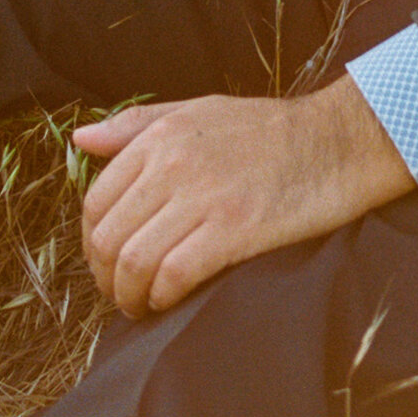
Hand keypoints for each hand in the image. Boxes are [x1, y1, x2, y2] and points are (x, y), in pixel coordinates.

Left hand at [73, 80, 412, 317]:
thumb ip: (137, 125)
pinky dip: (163, 298)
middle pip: (107, 237)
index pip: (95, 200)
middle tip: (122, 295)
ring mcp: (203, 196)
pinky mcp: (235, 228)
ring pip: (133, 262)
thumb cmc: (269, 130)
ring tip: (142, 306)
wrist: (337, 141)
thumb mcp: (199, 110)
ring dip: (129, 297)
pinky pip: (173, 275)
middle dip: (106, 278)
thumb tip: (80, 137)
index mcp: (161, 134)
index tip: (109, 263)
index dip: (92, 243)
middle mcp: (173, 162)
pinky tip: (171, 303)